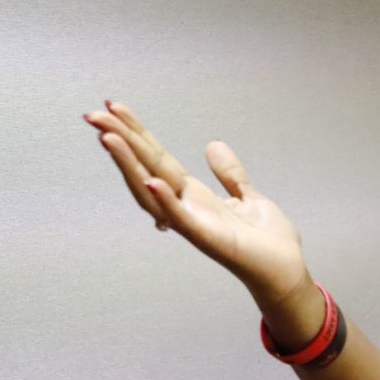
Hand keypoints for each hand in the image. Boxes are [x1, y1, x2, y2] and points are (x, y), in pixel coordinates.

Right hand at [85, 101, 311, 313]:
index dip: (137, 133)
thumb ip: (230, 175)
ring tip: (108, 138)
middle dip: (120, 141)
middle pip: (146, 167)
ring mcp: (194, 223)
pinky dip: (166, 201)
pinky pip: (181, 219)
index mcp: (194, 195)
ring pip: (153, 190)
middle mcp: (187, 207)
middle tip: (93, 113)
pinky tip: (151, 182)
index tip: (115, 107)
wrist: (286, 272)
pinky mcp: (209, 238)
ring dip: (129, 166)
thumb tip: (213, 145)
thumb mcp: (249, 198)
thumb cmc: (268, 243)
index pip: (157, 158)